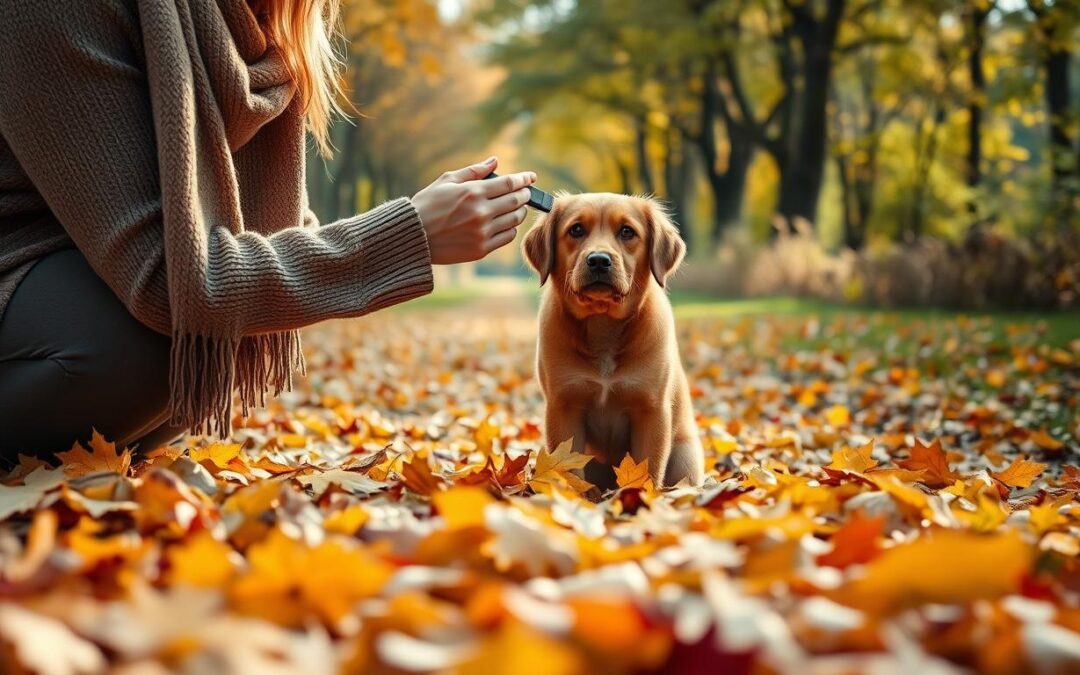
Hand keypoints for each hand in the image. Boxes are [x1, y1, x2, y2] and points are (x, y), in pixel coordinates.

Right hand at [411, 157, 536, 264]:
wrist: (413, 237)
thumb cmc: (427, 205)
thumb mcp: (446, 181)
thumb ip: (474, 171)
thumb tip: (495, 160)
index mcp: (473, 192)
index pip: (509, 184)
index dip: (523, 179)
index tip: (531, 177)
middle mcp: (481, 213)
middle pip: (516, 201)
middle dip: (525, 194)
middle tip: (526, 191)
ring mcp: (482, 233)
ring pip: (514, 220)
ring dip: (520, 211)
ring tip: (517, 206)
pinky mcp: (481, 249)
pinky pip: (506, 237)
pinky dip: (511, 228)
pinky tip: (506, 222)